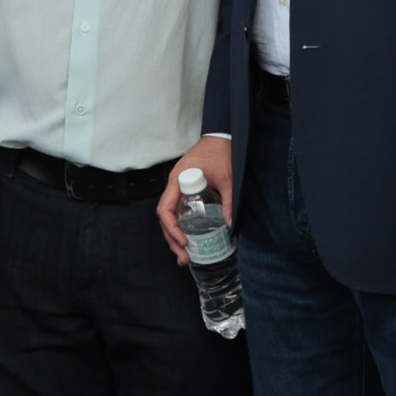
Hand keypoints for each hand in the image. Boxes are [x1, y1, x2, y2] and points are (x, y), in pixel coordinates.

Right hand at [156, 135, 233, 264]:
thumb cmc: (221, 153)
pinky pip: (176, 212)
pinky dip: (179, 227)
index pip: (165, 209)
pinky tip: (187, 240)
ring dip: (174, 237)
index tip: (184, 241)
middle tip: (184, 258)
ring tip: (184, 256)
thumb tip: (230, 225)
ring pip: (169, 217)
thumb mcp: (228, 178)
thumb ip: (228, 201)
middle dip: (172, 240)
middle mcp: (173, 186)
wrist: (220, 137)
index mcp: (178, 180)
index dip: (171, 229)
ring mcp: (177, 189)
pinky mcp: (184, 191)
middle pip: (165, 218)